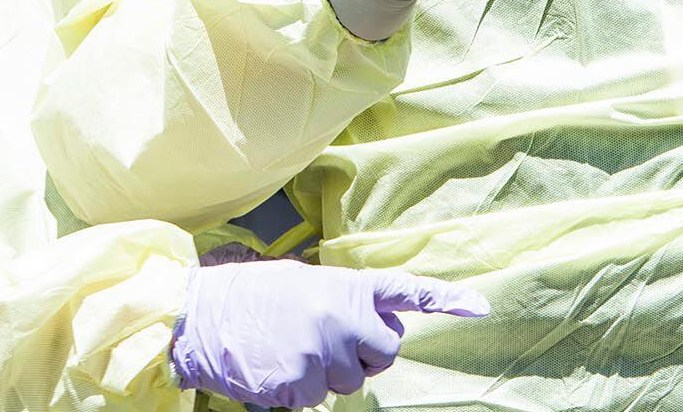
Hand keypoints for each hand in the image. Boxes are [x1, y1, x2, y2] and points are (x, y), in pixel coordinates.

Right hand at [170, 259, 487, 407]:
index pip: (407, 292)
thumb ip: (345, 302)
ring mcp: (323, 356)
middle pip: (385, 352)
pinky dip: (300, 390)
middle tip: (327, 336)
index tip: (482, 307)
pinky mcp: (300, 387)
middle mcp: (343, 319)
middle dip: (364, 350)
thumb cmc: (254, 295)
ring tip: (294, 347)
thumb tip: (370, 328)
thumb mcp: (307, 282)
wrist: (201, 314)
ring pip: (351, 382)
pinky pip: (317, 399)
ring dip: (329, 372)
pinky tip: (278, 366)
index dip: (448, 299)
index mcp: (347, 286)